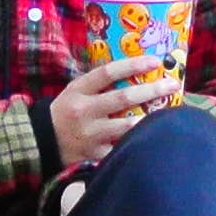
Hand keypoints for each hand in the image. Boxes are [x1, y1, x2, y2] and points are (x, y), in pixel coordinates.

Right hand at [48, 51, 181, 167]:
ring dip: (150, 119)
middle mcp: (84, 111)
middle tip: (172, 84)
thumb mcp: (76, 92)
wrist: (42, 143)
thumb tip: (136, 68)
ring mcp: (90, 135)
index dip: (132, 65)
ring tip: (170, 113)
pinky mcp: (95, 155)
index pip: (107, 73)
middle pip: (122, 98)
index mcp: (78, 91)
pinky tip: (154, 138)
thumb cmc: (67, 112)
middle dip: (151, 90)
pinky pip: (122, 148)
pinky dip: (138, 143)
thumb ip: (99, 83)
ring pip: (126, 126)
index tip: (155, 61)